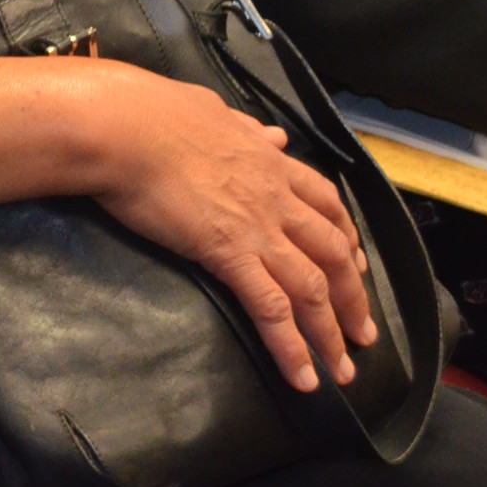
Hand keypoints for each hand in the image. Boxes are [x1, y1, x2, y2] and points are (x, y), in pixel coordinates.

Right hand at [80, 64, 374, 393]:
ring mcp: (256, 227)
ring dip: (332, 334)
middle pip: (334, 254)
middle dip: (355, 298)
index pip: (326, 203)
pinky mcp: (227, 252)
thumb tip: (268, 134)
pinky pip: (271, 308)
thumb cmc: (150, 111)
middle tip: (364, 334)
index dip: (347, 237)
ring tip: (342, 369)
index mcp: (269, 162)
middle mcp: (275, 197)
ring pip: (314, 288)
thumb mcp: (210, 109)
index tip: (355, 263)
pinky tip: (302, 377)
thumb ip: (243, 126)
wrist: (123, 127)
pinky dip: (291, 347)